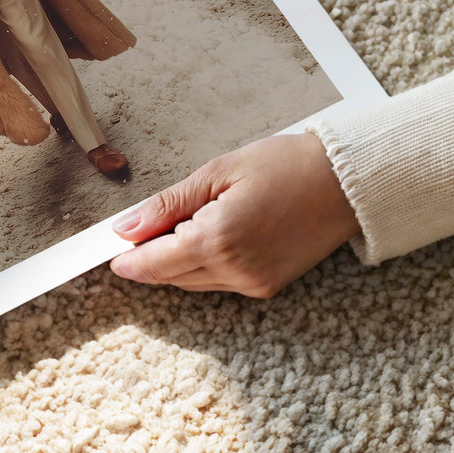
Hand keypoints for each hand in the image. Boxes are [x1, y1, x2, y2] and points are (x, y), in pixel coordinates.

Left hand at [109, 134, 360, 297]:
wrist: (344, 182)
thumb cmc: (283, 165)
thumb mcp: (216, 173)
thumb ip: (168, 205)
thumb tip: (126, 227)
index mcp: (218, 239)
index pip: (156, 262)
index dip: (129, 259)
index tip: (109, 253)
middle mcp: (236, 271)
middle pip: (172, 276)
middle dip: (148, 258)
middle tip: (135, 232)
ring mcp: (255, 284)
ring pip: (193, 282)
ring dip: (174, 262)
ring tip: (169, 228)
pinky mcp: (268, 286)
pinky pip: (219, 282)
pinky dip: (201, 265)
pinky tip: (200, 237)